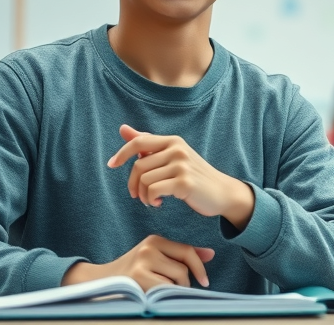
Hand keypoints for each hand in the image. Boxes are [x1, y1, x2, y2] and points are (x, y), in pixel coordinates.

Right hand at [61, 235, 214, 289]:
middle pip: (183, 269)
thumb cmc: (133, 273)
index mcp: (154, 240)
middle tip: (175, 291)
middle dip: (184, 284)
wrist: (101, 282)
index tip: (205, 281)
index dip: (199, 268)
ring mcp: (142, 262)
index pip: (187, 251)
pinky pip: (164, 290)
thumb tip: (211, 254)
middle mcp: (148, 248)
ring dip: (173, 292)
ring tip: (160, 293)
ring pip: (175, 280)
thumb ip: (182, 256)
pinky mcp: (138, 277)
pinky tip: (152, 296)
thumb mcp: (157, 258)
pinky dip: (163, 297)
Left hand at [107, 124, 254, 229]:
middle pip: (138, 165)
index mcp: (173, 141)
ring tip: (151, 200)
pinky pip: (153, 191)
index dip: (121, 153)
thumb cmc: (194, 175)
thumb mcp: (172, 156)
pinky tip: (158, 203)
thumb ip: (148, 143)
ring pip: (144, 179)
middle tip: (138, 196)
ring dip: (142, 195)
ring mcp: (182, 165)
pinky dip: (151, 200)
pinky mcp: (184, 183)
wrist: (222, 192)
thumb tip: (123, 129)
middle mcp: (177, 149)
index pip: (138, 142)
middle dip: (133, 184)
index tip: (111, 165)